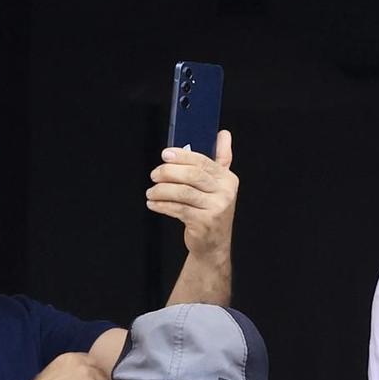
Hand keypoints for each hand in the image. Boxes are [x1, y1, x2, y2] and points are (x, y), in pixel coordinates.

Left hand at [148, 130, 238, 259]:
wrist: (213, 245)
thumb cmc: (211, 210)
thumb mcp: (219, 184)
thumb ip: (221, 158)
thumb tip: (224, 134)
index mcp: (227, 178)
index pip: (203, 161)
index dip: (182, 155)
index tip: (166, 154)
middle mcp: (225, 193)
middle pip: (192, 175)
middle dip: (168, 172)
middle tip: (154, 175)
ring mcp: (216, 209)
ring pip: (182, 192)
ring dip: (161, 191)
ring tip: (151, 192)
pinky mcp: (204, 223)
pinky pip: (177, 209)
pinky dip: (162, 205)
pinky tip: (154, 203)